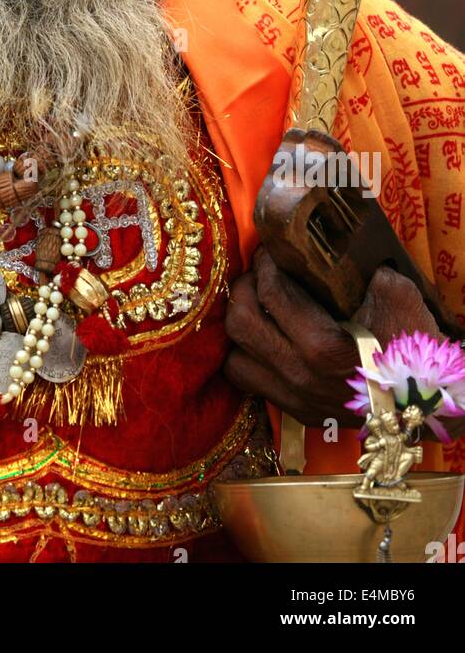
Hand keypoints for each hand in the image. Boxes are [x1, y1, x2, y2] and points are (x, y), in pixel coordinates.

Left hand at [224, 246, 442, 428]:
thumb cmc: (412, 347)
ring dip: (240, 326)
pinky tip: (263, 338)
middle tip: (259, 274)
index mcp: (322, 346)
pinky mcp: (296, 411)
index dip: (265, 263)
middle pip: (241, 322)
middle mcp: (299, 375)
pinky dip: (246, 355)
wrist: (426, 401)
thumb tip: (333, 248)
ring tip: (256, 306)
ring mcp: (294, 398)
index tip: (271, 251)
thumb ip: (362, 269)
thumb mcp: (396, 295)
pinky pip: (248, 382)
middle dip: (244, 288)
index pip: (271, 293)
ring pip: (234, 357)